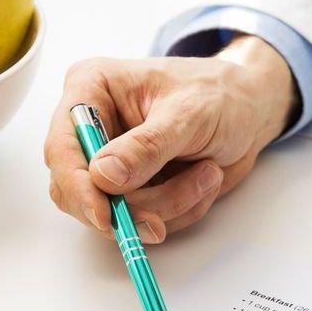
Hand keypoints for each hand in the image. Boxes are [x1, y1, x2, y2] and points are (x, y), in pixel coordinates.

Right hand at [45, 35, 297, 243]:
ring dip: (169, 204)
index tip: (106, 216)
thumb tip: (103, 176)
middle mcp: (92, 129)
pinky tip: (204, 178)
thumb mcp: (189, 114)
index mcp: (91, 90)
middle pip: (77, 191)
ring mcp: (111, 164)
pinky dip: (180, 210)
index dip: (78, 187)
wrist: (250, 111)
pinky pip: (144, 221)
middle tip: (168, 211)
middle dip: (130, 206)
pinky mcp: (133, 190)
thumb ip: (147, 147)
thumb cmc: (219, 94)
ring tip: (207, 172)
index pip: (61, 147)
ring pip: (115, 213)